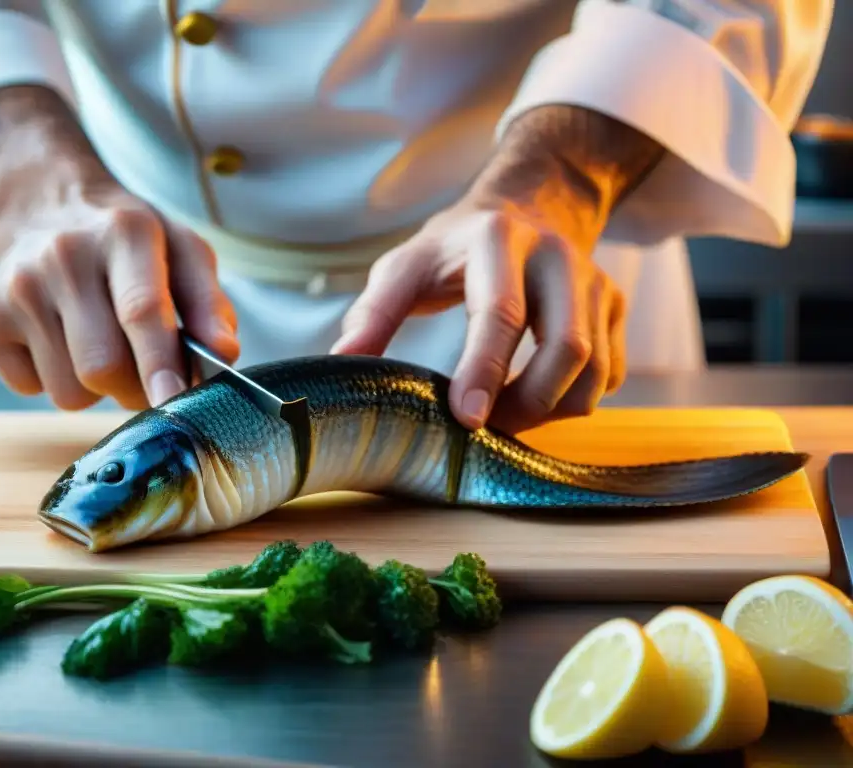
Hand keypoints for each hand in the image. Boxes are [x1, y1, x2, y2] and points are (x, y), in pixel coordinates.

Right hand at [0, 187, 238, 410]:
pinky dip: (55, 381)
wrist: (48, 209)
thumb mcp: (184, 253)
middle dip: (135, 387)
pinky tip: (62, 341)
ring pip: (68, 390)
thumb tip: (225, 354)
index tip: (173, 399)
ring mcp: (17, 288)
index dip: (160, 362)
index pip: (141, 310)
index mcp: (125, 232)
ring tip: (102, 344)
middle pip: (101, 366)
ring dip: (96, 388)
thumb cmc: (132, 245)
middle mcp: (63, 255)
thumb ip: (210, 305)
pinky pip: (31, 390)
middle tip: (147, 372)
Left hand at [332, 202, 625, 433]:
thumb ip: (374, 312)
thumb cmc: (454, 248)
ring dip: (552, 410)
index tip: (466, 420)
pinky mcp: (614, 306)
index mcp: (498, 240)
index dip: (485, 372)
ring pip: (595, 370)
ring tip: (506, 417)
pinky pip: (609, 375)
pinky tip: (536, 396)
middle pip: (567, 349)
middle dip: (528, 404)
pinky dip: (575, 400)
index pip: (500, 314)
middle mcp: (557, 256)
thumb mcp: (404, 266)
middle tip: (485, 427)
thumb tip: (344, 363)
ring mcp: (595, 281)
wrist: (526, 208)